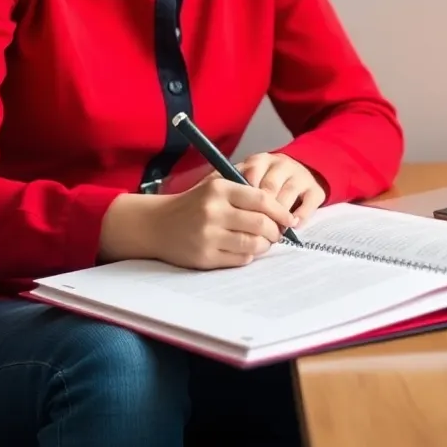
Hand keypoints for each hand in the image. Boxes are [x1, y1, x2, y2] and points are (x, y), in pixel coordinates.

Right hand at [143, 176, 297, 270]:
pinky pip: (240, 259)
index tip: (289, 218)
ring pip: (253, 244)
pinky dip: (248, 255)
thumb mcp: (214, 187)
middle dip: (275, 231)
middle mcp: (213, 211)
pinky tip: (243, 249)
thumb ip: (244, 191)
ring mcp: (208, 235)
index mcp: (219, 189)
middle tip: (277, 233)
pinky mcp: (205, 257)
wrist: (157, 224)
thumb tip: (280, 209)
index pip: (261, 199)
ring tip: (262, 242)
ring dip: (264, 245)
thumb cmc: (193, 204)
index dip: (280, 210)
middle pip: (261, 224)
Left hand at [237, 153, 326, 223]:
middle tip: (255, 230)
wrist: (299, 178)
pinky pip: (308, 203)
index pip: (250, 176)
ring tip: (273, 232)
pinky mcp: (316, 188)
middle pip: (269, 187)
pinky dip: (299, 217)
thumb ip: (234, 188)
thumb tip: (217, 200)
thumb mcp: (248, 181)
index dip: (245, 199)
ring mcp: (300, 175)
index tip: (239, 217)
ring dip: (279, 216)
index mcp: (259, 161)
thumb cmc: (265, 185)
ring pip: (288, 195)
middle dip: (262, 211)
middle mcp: (280, 164)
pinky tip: (292, 226)